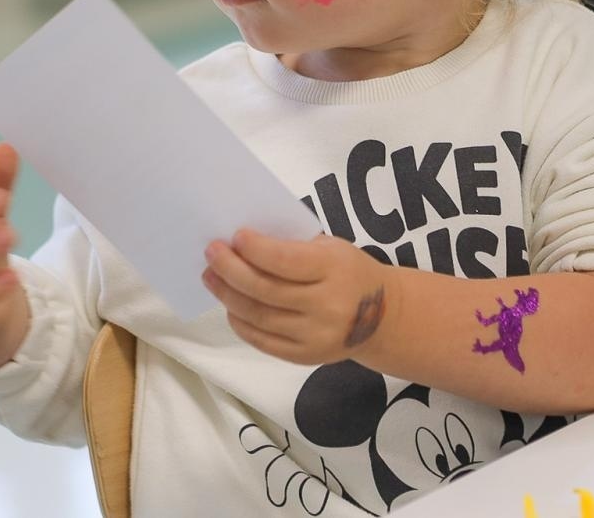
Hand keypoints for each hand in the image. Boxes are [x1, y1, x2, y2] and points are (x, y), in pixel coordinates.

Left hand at [202, 229, 392, 365]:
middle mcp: (327, 306)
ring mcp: (316, 336)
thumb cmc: (349, 271)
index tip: (235, 236)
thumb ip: (293, 246)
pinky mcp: (306, 357)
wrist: (382, 316)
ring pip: (259, 316)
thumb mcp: (332, 248)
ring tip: (211, 277)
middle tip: (212, 253)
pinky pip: (263, 341)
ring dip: (228, 295)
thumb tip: (243, 244)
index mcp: (335, 270)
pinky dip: (241, 323)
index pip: (286, 260)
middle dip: (232, 269)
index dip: (256, 249)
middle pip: (266, 290)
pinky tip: (229, 306)